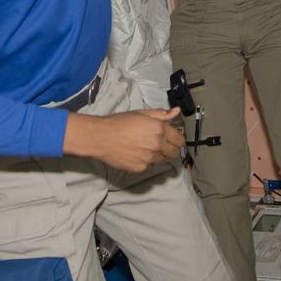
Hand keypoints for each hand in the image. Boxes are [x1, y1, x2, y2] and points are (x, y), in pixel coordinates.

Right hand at [64, 108, 183, 172]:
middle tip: (163, 145)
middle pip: (174, 153)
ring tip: (148, 148)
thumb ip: (161, 114)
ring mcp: (149, 158)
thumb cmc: (119, 122)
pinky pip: (150, 167)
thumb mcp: (141, 113)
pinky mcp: (140, 168)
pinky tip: (138, 154)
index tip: (174, 139)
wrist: (100, 137)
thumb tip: (176, 111)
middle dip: (172, 149)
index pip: (179, 140)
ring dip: (161, 156)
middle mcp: (157, 145)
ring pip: (164, 161)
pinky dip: (148, 162)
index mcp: (159, 129)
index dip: (178, 139)